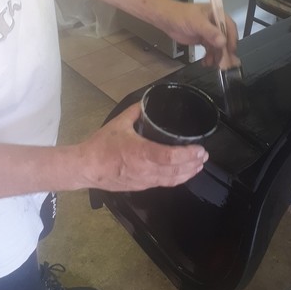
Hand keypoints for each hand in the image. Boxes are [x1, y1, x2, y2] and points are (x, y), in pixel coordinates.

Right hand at [79, 103, 207, 190]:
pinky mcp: (141, 187)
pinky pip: (163, 184)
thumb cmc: (101, 145)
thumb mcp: (119, 123)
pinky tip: (183, 174)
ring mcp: (144, 180)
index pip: (170, 157)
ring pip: (171, 180)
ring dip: (188, 173)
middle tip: (204, 156)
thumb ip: (135, 111)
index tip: (200, 149)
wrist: (86, 168)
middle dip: (193, 164)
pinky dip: (176, 179)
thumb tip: (146, 103)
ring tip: (198, 165)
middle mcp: (145, 169)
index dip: (188, 155)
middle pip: (175, 171)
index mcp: (140, 153)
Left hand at [164, 1, 239, 67]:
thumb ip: (210, 32)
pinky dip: (210, 57)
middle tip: (224, 63)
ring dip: (217, 56)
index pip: (230, 28)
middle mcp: (216, 24)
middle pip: (225, 39)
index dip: (232, 40)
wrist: (166, 19)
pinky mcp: (203, 40)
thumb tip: (223, 42)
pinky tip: (206, 62)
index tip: (231, 52)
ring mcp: (209, 33)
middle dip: (224, 51)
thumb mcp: (197, 23)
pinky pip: (210, 50)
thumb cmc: (181, 16)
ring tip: (213, 64)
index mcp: (217, 15)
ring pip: (218, 46)